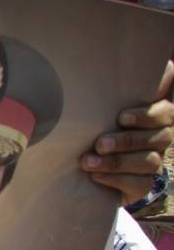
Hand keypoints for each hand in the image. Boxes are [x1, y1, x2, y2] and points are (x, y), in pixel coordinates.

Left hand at [80, 63, 173, 202]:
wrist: (84, 166)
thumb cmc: (96, 127)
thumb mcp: (101, 108)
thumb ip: (110, 92)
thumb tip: (105, 63)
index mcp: (155, 116)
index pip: (164, 112)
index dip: (146, 115)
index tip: (121, 117)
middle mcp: (160, 138)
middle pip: (158, 138)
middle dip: (126, 141)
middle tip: (99, 144)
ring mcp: (153, 163)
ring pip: (149, 161)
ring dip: (117, 162)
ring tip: (87, 162)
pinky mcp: (142, 185)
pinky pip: (140, 184)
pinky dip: (117, 180)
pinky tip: (96, 176)